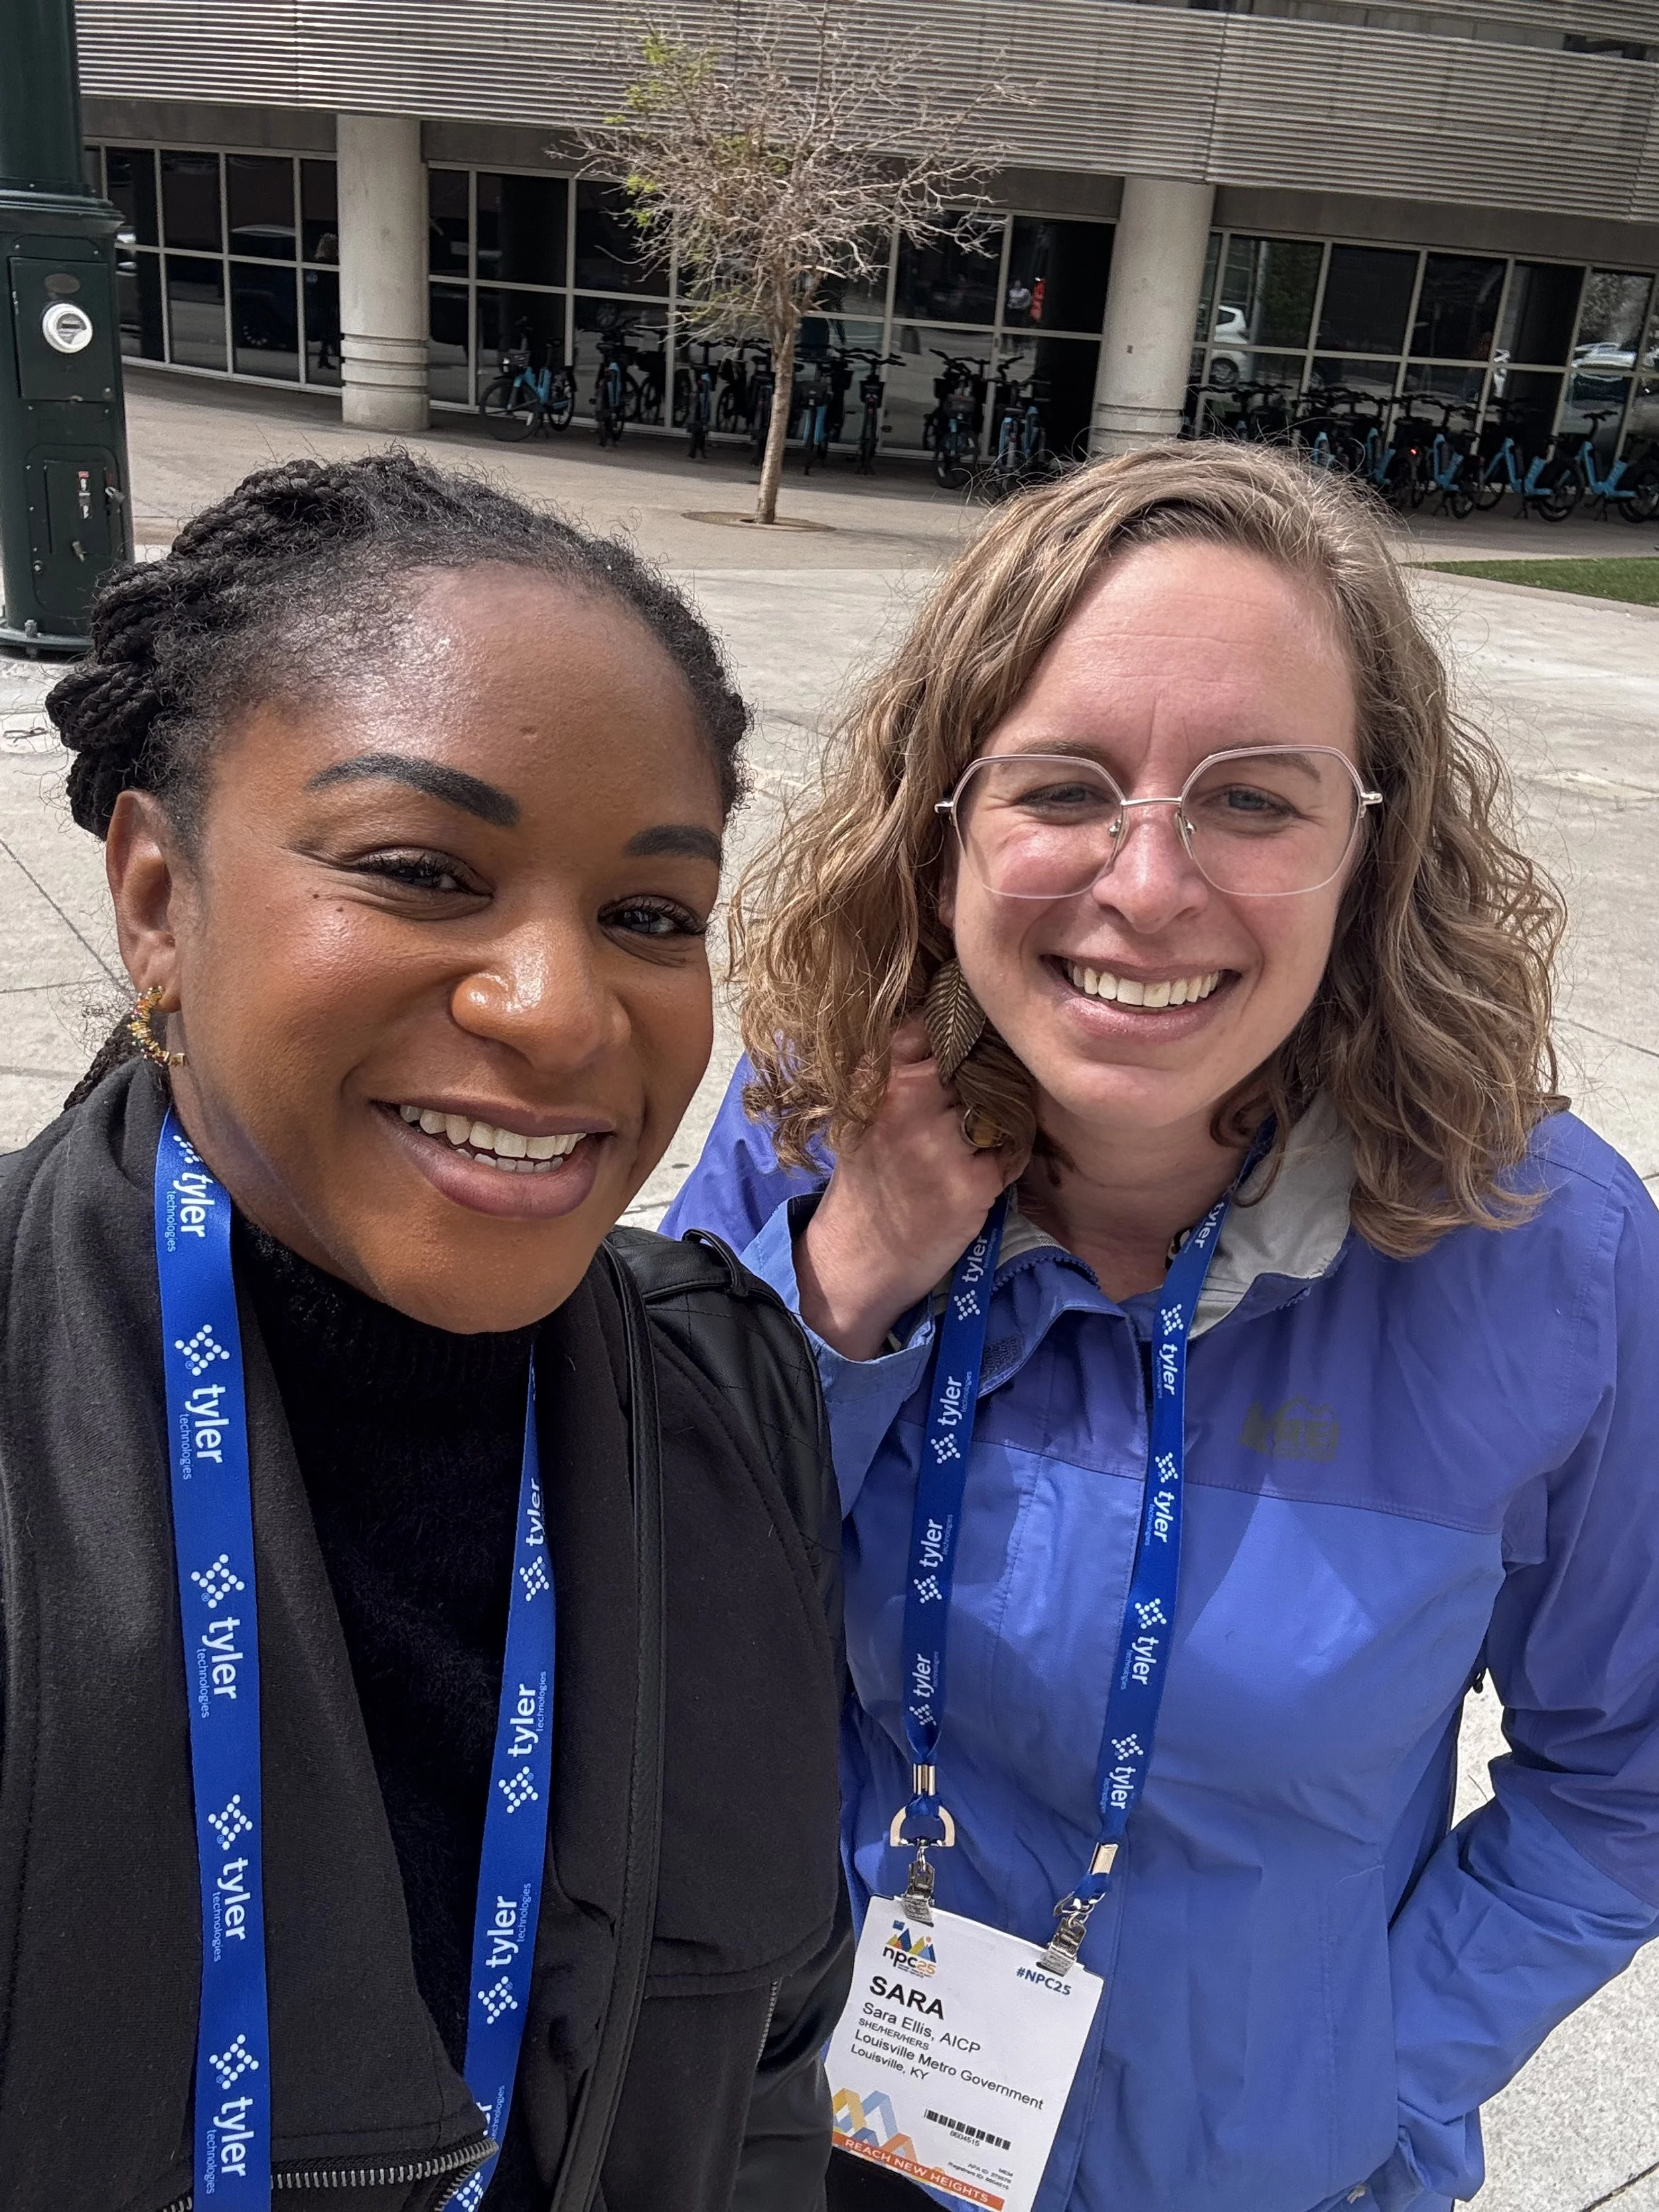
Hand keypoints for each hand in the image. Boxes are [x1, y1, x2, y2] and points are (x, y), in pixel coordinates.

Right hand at [796, 1018, 1026, 1360]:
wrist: (857, 1259)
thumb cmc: (868, 1181)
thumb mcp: (867, 1111)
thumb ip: (903, 1068)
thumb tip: (958, 1022)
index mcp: (878, 1078)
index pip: (936, 1025)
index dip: (961, 1035)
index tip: (969, 1049)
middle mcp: (907, 1101)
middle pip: (979, 1060)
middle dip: (989, 1076)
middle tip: (980, 1104)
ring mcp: (939, 1142)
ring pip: (1003, 1103)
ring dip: (1002, 1120)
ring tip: (977, 1145)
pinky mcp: (969, 1182)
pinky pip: (1012, 1150)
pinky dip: (1005, 1161)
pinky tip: (982, 1177)